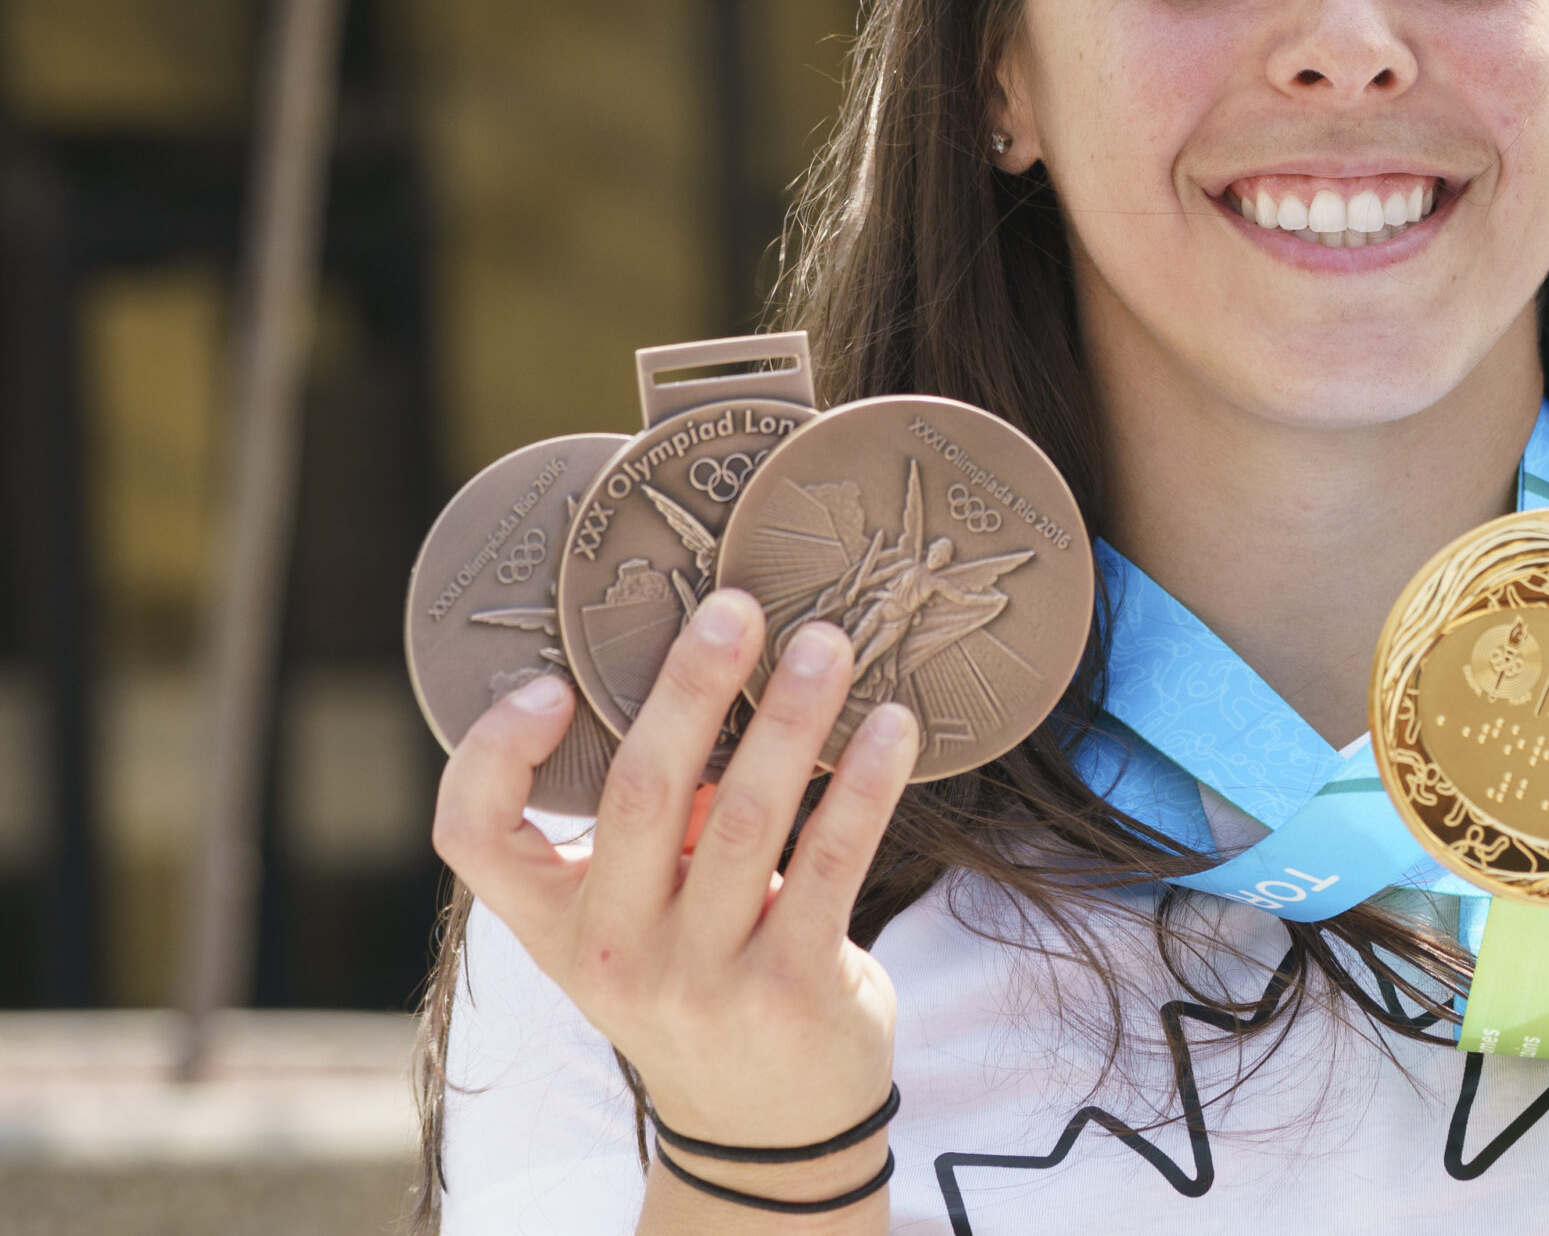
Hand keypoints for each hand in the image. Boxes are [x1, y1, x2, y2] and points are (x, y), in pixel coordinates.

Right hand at [432, 590, 916, 1213]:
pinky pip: (834, 864)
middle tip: (735, 607)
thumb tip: (715, 679)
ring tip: (829, 644)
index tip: (550, 681)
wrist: (764, 1124)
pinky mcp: (791, 989)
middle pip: (639, 796)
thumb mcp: (637, 918)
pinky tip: (893, 727)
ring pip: (747, 818)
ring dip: (792, 719)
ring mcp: (703, 978)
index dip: (494, 753)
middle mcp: (616, 952)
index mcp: (557, 924)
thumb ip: (656, 823)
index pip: (473, 836)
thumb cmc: (697, 977)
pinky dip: (864, 786)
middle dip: (690, 689)